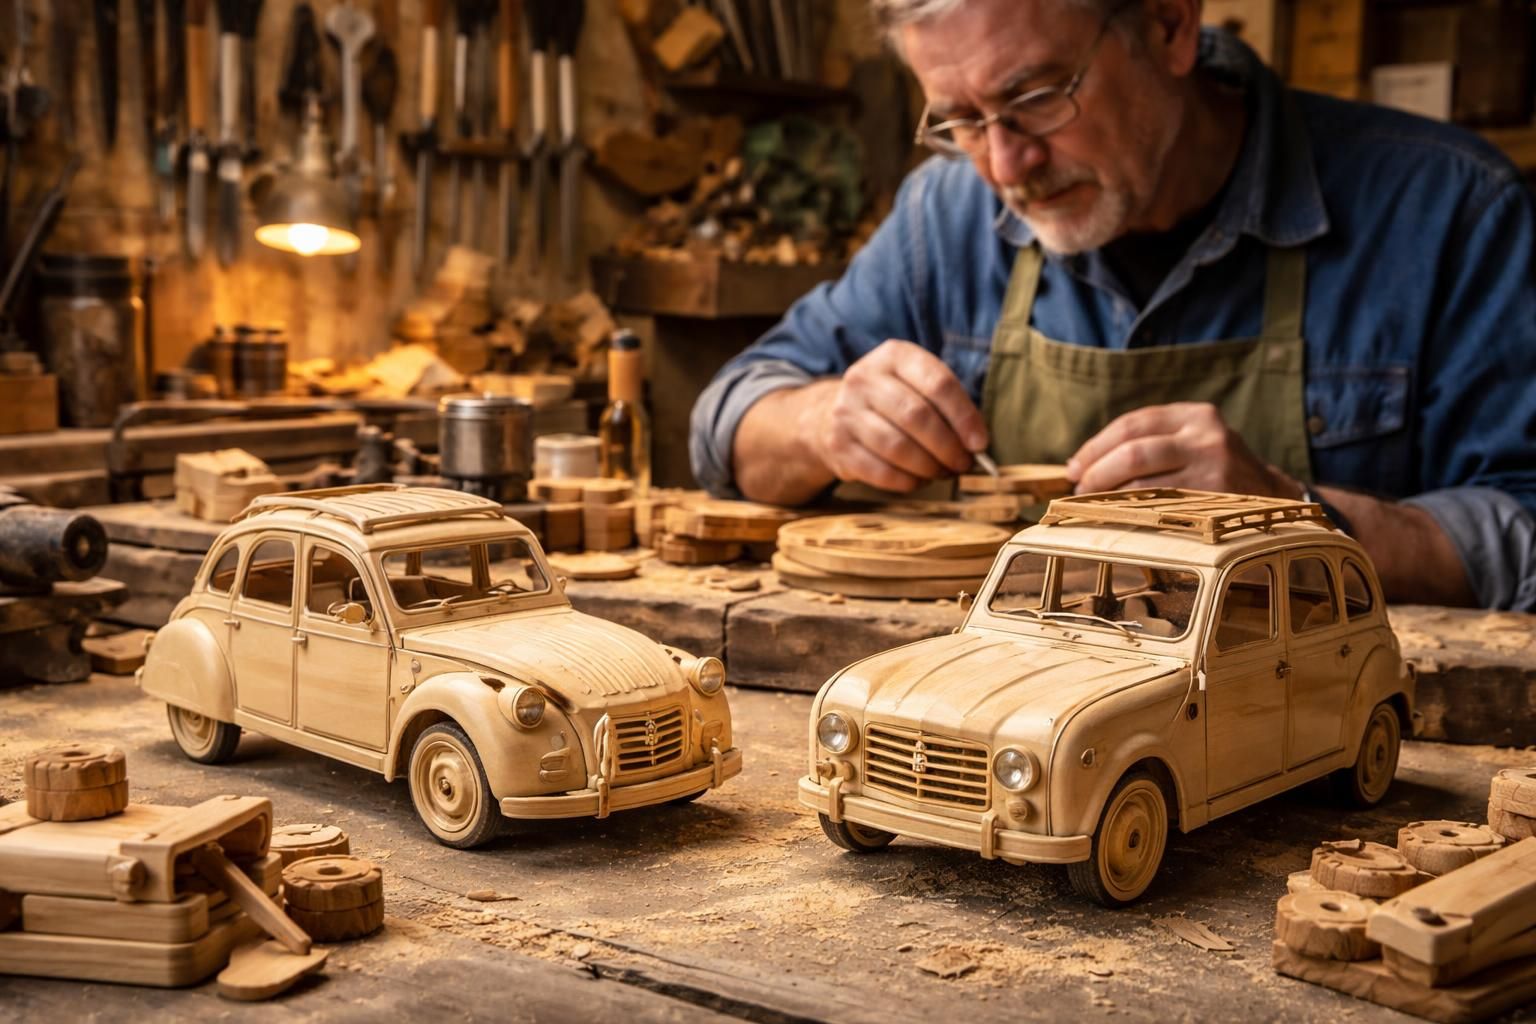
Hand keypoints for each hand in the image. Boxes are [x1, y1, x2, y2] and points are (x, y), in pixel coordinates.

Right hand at [806, 340, 988, 492]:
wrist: (831, 414)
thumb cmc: (891, 401)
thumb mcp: (915, 384)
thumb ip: (947, 405)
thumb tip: (977, 445)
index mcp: (894, 356)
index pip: (938, 383)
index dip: (964, 416)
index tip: (979, 443)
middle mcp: (865, 378)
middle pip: (917, 416)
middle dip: (948, 447)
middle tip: (963, 463)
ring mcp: (846, 411)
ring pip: (897, 446)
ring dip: (928, 466)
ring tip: (942, 472)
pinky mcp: (837, 444)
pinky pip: (879, 471)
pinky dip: (906, 481)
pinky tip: (918, 480)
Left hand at [1066, 402, 1301, 497]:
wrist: (1275, 499)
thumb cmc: (1217, 471)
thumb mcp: (1193, 441)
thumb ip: (1150, 442)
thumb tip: (1081, 464)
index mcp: (1196, 415)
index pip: (1133, 424)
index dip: (1096, 447)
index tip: (1075, 467)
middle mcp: (1207, 437)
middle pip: (1133, 452)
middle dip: (1097, 473)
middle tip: (1079, 489)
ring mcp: (1215, 469)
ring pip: (1143, 483)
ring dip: (1109, 497)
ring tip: (1095, 505)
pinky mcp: (1217, 501)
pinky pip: (1160, 509)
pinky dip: (1131, 513)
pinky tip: (1119, 518)